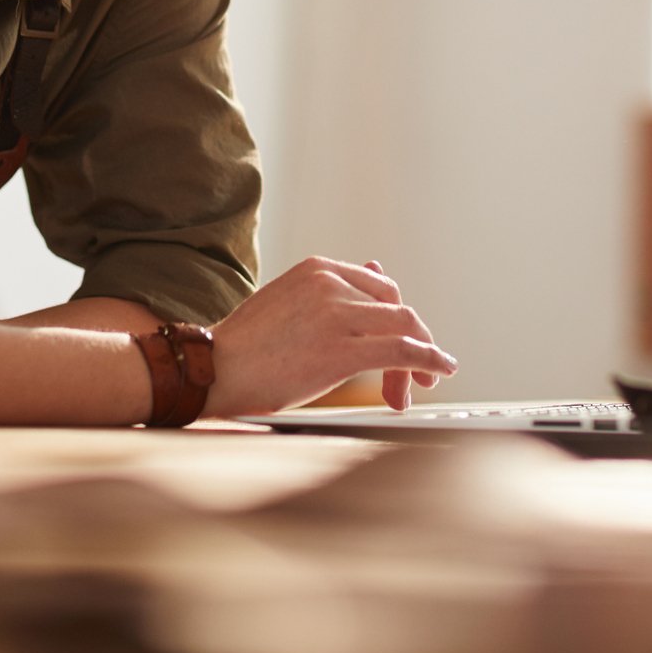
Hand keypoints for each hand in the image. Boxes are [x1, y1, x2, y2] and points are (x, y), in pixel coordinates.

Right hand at [204, 256, 456, 416]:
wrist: (213, 370)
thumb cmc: (248, 346)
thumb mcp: (291, 302)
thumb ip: (333, 292)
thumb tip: (378, 269)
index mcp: (319, 268)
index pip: (380, 288)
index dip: (397, 320)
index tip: (403, 345)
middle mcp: (331, 283)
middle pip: (397, 307)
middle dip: (413, 340)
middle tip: (415, 375)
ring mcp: (338, 314)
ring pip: (405, 328)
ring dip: (419, 359)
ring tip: (419, 384)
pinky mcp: (342, 350)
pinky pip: (403, 350)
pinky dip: (429, 360)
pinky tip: (438, 371)